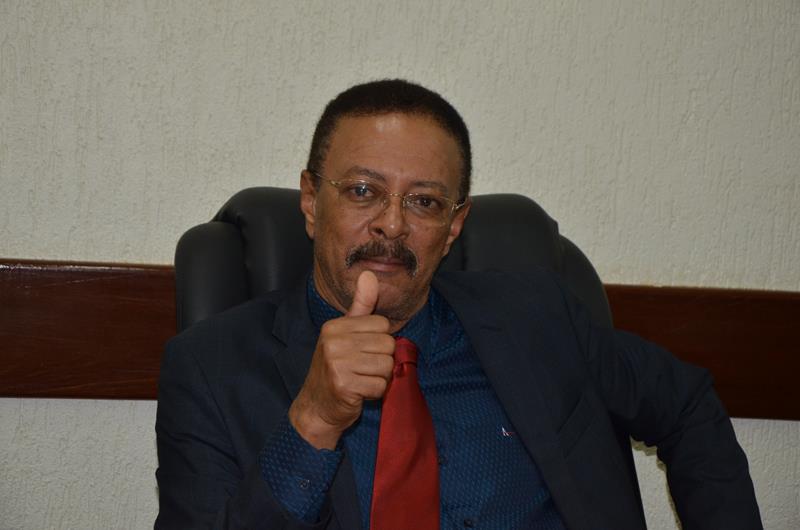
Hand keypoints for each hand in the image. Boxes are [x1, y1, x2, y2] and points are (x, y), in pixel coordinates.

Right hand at [288, 271, 395, 448]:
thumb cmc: (336, 368)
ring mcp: (337, 364)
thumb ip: (361, 305)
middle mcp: (333, 342)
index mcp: (335, 326)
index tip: (362, 352)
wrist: (316, 407)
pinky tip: (359, 392)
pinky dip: (374, 393)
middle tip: (362, 369)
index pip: (383, 324)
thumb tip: (369, 274)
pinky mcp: (343, 386)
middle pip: (388, 345)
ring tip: (361, 380)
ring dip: (379, 378)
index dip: (379, 341)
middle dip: (382, 361)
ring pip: (387, 366)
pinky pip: (380, 386)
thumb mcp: (345, 333)